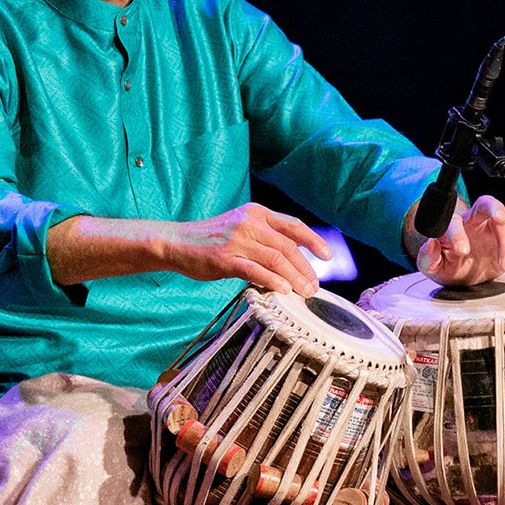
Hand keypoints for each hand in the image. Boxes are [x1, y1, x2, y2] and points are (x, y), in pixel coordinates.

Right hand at [160, 203, 326, 295]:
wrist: (176, 241)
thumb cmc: (212, 238)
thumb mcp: (242, 226)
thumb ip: (266, 236)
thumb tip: (295, 256)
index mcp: (257, 213)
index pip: (293, 226)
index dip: (314, 240)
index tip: (328, 255)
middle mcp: (250, 223)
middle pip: (288, 246)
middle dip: (306, 267)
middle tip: (314, 285)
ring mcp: (237, 240)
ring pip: (276, 259)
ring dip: (295, 278)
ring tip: (304, 292)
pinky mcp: (225, 259)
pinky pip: (254, 270)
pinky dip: (272, 280)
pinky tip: (283, 289)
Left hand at [415, 195, 504, 286]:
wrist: (464, 274)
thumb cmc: (449, 265)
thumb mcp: (433, 267)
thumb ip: (428, 258)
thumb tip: (430, 244)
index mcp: (453, 227)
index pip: (454, 222)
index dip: (458, 233)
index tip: (462, 251)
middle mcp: (475, 222)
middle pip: (486, 203)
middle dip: (495, 208)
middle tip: (500, 220)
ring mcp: (494, 227)